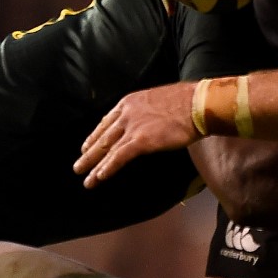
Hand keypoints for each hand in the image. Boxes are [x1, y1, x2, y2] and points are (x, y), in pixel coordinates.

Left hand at [74, 81, 201, 188]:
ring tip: (84, 177)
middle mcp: (127, 113)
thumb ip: (147, 111)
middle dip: (89, 152)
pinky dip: (107, 168)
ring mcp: (132, 127)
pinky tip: (99, 177)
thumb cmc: (188, 102)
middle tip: (79, 165)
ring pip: (106, 149)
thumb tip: (149, 121)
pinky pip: (118, 157)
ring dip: (93, 165)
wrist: (199, 103)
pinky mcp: (141, 140)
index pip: (107, 121)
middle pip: (102, 136)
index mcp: (130, 102)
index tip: (89, 145)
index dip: (96, 136)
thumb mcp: (159, 100)